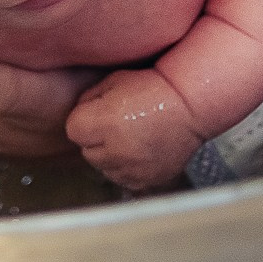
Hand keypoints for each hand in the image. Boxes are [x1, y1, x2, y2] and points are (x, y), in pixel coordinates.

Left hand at [66, 68, 204, 190]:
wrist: (189, 106)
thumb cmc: (153, 87)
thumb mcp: (113, 81)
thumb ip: (88, 100)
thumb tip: (78, 116)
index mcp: (105, 123)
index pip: (73, 130)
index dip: (84, 120)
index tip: (98, 113)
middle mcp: (116, 151)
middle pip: (87, 151)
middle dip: (95, 139)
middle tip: (116, 124)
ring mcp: (131, 169)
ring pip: (103, 167)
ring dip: (109, 155)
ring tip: (129, 137)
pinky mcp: (145, 180)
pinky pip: (122, 178)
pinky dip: (126, 168)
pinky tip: (138, 150)